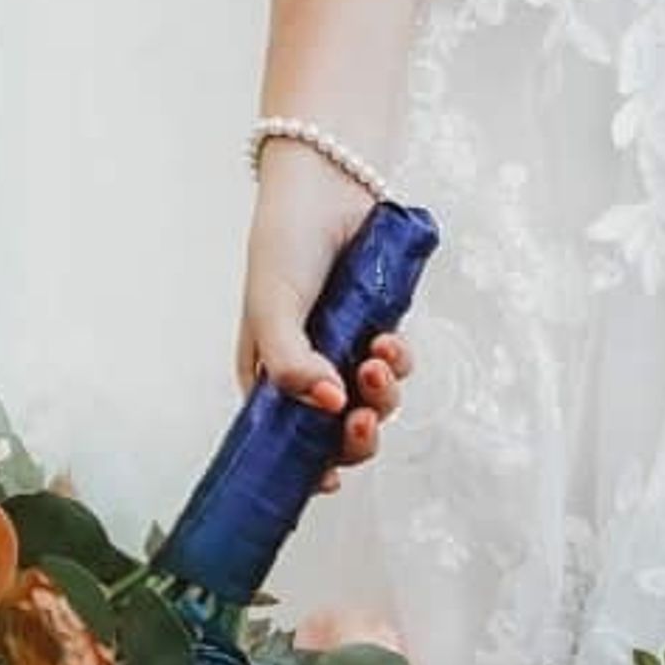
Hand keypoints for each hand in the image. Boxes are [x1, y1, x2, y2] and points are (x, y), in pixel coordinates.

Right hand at [237, 140, 416, 484]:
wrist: (329, 183)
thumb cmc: (284, 242)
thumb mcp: (271, 306)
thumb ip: (289, 363)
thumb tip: (327, 406)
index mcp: (267, 374)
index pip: (284, 440)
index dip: (305, 468)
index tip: (327, 481)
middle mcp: (307, 369)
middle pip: (334, 433)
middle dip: (354, 438)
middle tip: (362, 423)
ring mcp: (345, 350)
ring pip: (372, 403)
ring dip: (380, 395)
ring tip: (376, 361)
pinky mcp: (379, 328)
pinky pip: (396, 366)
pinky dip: (397, 362)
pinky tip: (388, 339)